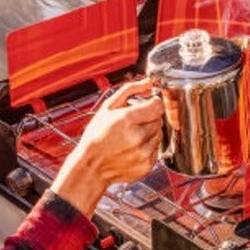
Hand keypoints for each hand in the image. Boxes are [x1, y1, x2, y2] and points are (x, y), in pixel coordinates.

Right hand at [50, 79, 162, 216]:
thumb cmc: (96, 135)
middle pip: (159, 120)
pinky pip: (156, 149)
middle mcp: (137, 137)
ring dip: (149, 133)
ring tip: (131, 137)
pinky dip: (148, 147)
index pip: (157, 106)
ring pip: (158, 134)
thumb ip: (129, 90)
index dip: (153, 104)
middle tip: (132, 124)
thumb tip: (149, 82)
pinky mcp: (147, 165)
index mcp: (127, 119)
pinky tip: (132, 148)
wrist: (90, 167)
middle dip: (148, 118)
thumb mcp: (107, 108)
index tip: (146, 106)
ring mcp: (143, 153)